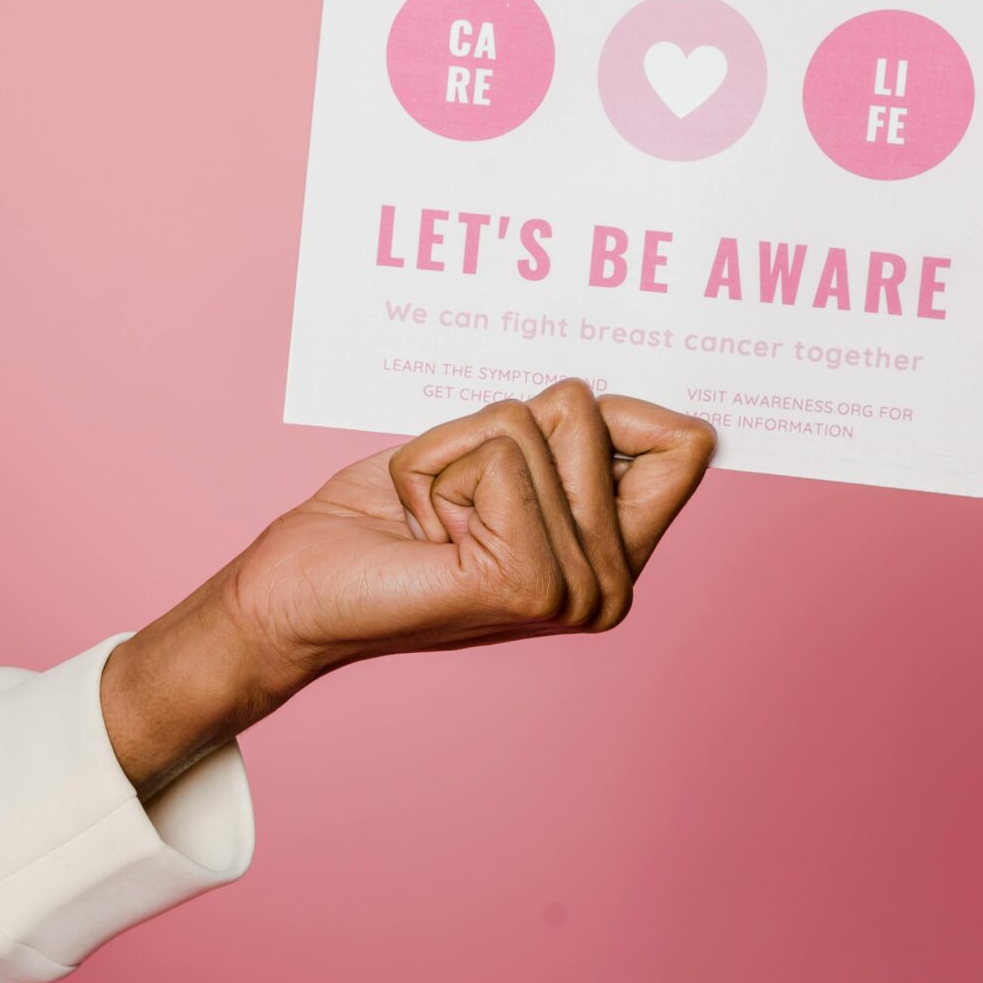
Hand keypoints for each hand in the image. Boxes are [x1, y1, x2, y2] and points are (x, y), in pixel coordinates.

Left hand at [101, 384, 715, 798]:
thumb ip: (571, 433)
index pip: (685, 442)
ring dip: (457, 450)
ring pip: (536, 426)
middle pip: (592, 411)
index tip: (535, 439)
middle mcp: (611, 585)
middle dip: (501, 428)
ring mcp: (573, 592)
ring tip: (435, 514)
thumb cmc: (387, 522)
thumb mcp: (496, 456)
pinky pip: (500, 456)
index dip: (618, 409)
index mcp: (619, 556)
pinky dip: (435, 467)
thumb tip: (613, 390)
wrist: (296, 590)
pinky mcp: (525, 584)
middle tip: (460, 496)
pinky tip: (421, 529)